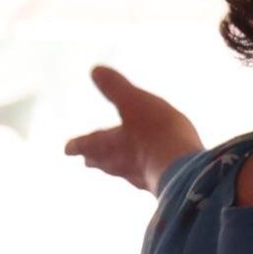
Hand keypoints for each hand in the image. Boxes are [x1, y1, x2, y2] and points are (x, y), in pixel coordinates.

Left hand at [64, 66, 201, 193]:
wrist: (185, 168)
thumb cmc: (155, 132)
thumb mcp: (134, 102)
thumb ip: (115, 87)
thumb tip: (95, 70)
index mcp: (107, 145)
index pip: (85, 144)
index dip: (76, 144)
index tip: (67, 148)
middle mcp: (119, 164)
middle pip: (101, 162)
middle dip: (94, 158)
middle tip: (87, 160)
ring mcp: (140, 177)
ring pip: (122, 171)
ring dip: (116, 166)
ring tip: (115, 165)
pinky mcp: (160, 184)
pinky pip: (146, 176)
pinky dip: (143, 171)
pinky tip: (149, 171)